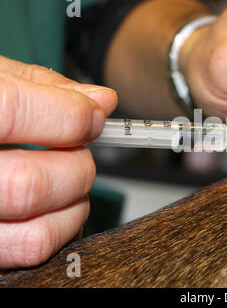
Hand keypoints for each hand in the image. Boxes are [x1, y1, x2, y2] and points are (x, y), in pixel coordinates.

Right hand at [0, 56, 116, 268]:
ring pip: (36, 235)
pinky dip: (58, 229)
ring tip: (66, 180)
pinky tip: (51, 206)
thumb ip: (42, 86)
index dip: (70, 116)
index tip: (94, 117)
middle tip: (79, 151)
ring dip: (72, 205)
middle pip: (30, 184)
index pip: (13, 112)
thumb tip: (102, 101)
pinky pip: (31, 252)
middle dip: (77, 167)